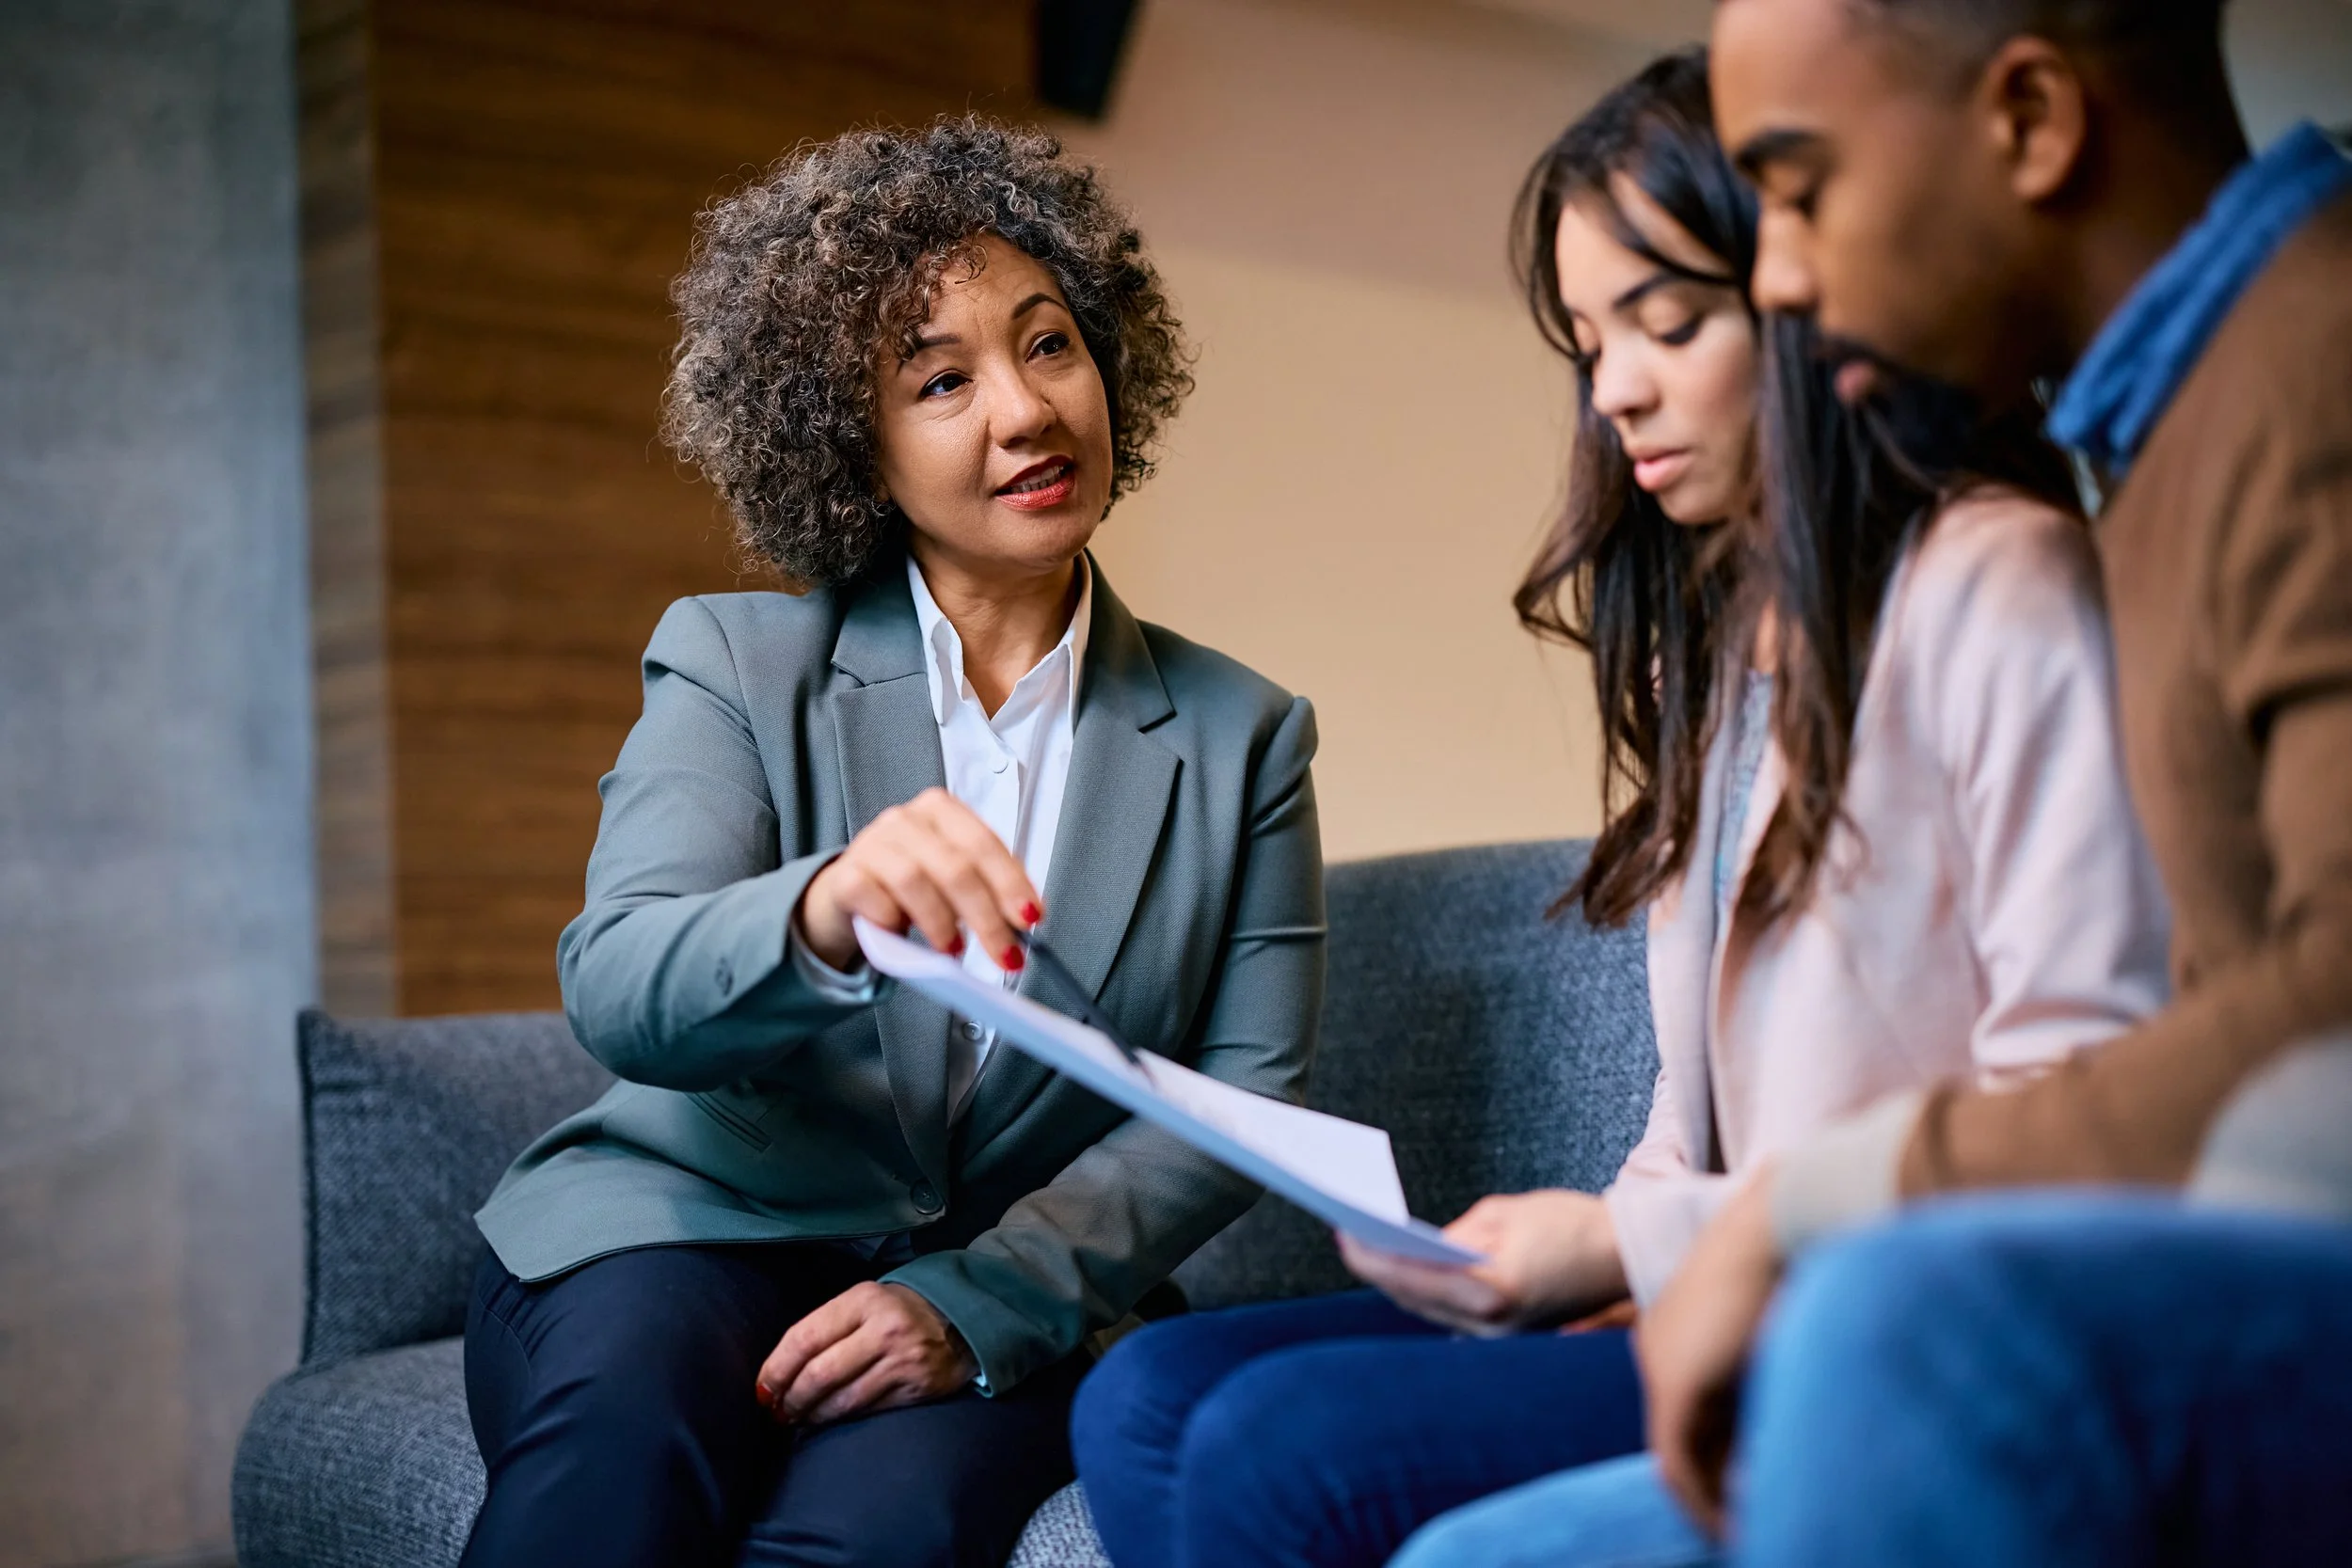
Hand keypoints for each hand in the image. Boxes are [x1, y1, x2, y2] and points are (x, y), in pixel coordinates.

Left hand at [756, 1281, 977, 1426]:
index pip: (806, 1337)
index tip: (762, 1389)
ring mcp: (904, 1361)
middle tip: (776, 1410)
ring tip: (796, 1419)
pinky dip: (841, 1420)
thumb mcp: (864, 1302)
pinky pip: (868, 1411)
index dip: (776, 1369)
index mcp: (865, 1299)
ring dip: (811, 1415)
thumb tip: (778, 1373)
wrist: (962, 1320)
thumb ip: (827, 1328)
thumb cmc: (898, 1312)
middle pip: (820, 1374)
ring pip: (842, 1400)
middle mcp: (885, 1329)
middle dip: (790, 1398)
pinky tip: (828, 1420)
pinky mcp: (918, 1389)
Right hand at [797, 788, 1040, 972]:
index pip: (984, 844)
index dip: (1011, 883)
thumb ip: (987, 889)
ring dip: (940, 922)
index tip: (1030, 918)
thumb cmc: (912, 885)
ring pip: (914, 881)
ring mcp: (871, 844)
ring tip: (952, 948)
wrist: (850, 894)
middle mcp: (905, 820)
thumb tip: (1025, 920)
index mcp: (941, 811)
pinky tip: (901, 933)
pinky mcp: (844, 875)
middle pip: (955, 866)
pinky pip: (872, 898)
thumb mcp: (952, 878)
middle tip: (1003, 953)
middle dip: (986, 917)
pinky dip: (892, 921)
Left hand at [1337, 1189, 1627, 1334]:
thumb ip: (1454, 1235)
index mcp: (1493, 1291)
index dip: (1372, 1256)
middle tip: (1347, 1234)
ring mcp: (1499, 1339)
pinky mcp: (1506, 1337)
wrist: (1628, 1258)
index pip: (1413, 1277)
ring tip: (1366, 1246)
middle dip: (1379, 1266)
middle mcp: (1493, 1327)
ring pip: (1429, 1310)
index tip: (1344, 1234)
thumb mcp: (1506, 1214)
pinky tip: (1406, 1266)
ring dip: (1399, 1280)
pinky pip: (1450, 1314)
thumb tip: (1414, 1248)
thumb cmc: (1572, 1226)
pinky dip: (1426, 1290)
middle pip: (1414, 1300)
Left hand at [1639, 1166, 1784, 1536]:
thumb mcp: (1771, 1311)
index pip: (1692, 1408)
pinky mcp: (1676, 1386)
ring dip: (1710, 1501)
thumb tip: (1787, 1410)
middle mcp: (1658, 1346)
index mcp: (1678, 1326)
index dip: (1722, 1454)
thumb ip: (1760, 1358)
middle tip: (1743, 1526)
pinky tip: (1733, 1528)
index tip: (1752, 1488)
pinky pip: (1678, 1461)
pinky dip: (1703, 1501)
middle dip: (1716, 1484)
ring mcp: (1660, 1365)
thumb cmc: (1795, 1254)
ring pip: (1676, 1455)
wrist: (1782, 1222)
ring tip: (1742, 1534)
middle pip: (1682, 1434)